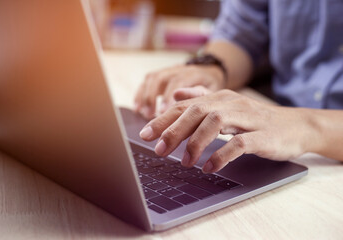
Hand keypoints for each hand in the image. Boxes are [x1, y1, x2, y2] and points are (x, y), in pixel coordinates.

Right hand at [134, 64, 224, 118]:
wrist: (210, 72)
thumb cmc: (212, 89)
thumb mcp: (213, 92)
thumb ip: (200, 97)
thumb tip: (183, 105)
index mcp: (194, 73)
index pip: (178, 81)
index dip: (168, 96)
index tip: (163, 112)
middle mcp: (179, 69)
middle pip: (161, 79)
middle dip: (153, 98)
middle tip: (150, 116)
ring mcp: (168, 70)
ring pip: (152, 79)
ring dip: (145, 97)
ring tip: (143, 114)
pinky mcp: (160, 75)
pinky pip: (146, 81)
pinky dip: (140, 94)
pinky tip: (137, 108)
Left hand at [139, 90, 314, 172]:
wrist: (295, 126)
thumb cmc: (256, 120)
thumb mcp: (227, 107)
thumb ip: (201, 100)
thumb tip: (176, 95)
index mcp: (219, 98)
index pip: (185, 106)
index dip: (163, 119)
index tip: (144, 134)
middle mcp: (231, 104)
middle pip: (196, 112)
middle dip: (173, 131)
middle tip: (158, 149)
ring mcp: (247, 118)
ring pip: (215, 124)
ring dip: (195, 144)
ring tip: (184, 162)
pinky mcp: (262, 135)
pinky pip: (238, 143)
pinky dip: (221, 155)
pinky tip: (209, 167)